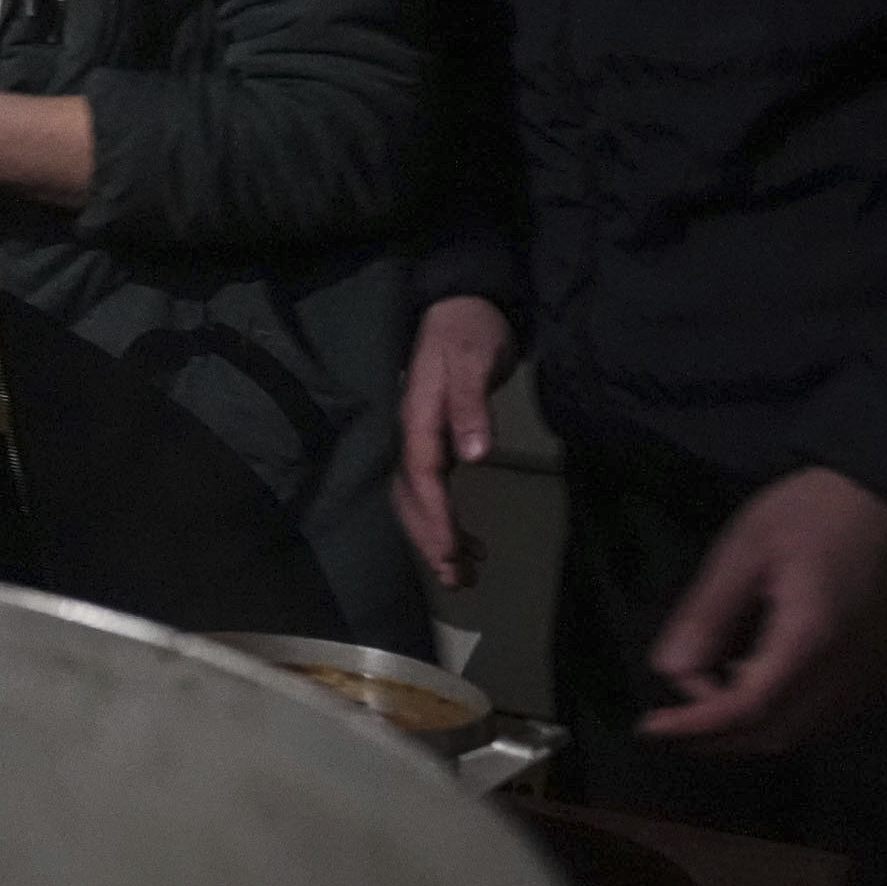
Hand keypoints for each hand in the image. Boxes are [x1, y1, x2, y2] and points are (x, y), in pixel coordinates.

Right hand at [393, 296, 513, 590]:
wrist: (462, 305)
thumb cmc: (469, 332)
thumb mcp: (473, 362)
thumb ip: (470, 406)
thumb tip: (473, 455)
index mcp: (418, 417)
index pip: (421, 476)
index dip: (433, 516)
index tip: (450, 551)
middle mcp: (412, 434)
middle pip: (412, 497)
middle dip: (432, 540)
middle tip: (459, 580)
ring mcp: (421, 439)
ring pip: (419, 499)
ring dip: (437, 539)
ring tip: (465, 575)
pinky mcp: (435, 442)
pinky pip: (432, 491)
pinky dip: (446, 521)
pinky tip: (469, 542)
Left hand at [640, 466, 886, 754]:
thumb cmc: (815, 511)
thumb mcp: (745, 550)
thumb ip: (708, 614)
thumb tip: (671, 669)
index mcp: (814, 639)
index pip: (749, 709)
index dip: (696, 726)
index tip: (652, 726)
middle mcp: (852, 671)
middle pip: (776, 733)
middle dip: (717, 734)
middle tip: (671, 718)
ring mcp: (875, 674)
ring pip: (803, 730)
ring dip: (749, 727)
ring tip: (706, 693)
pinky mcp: (885, 668)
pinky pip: (828, 713)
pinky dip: (783, 713)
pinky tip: (753, 682)